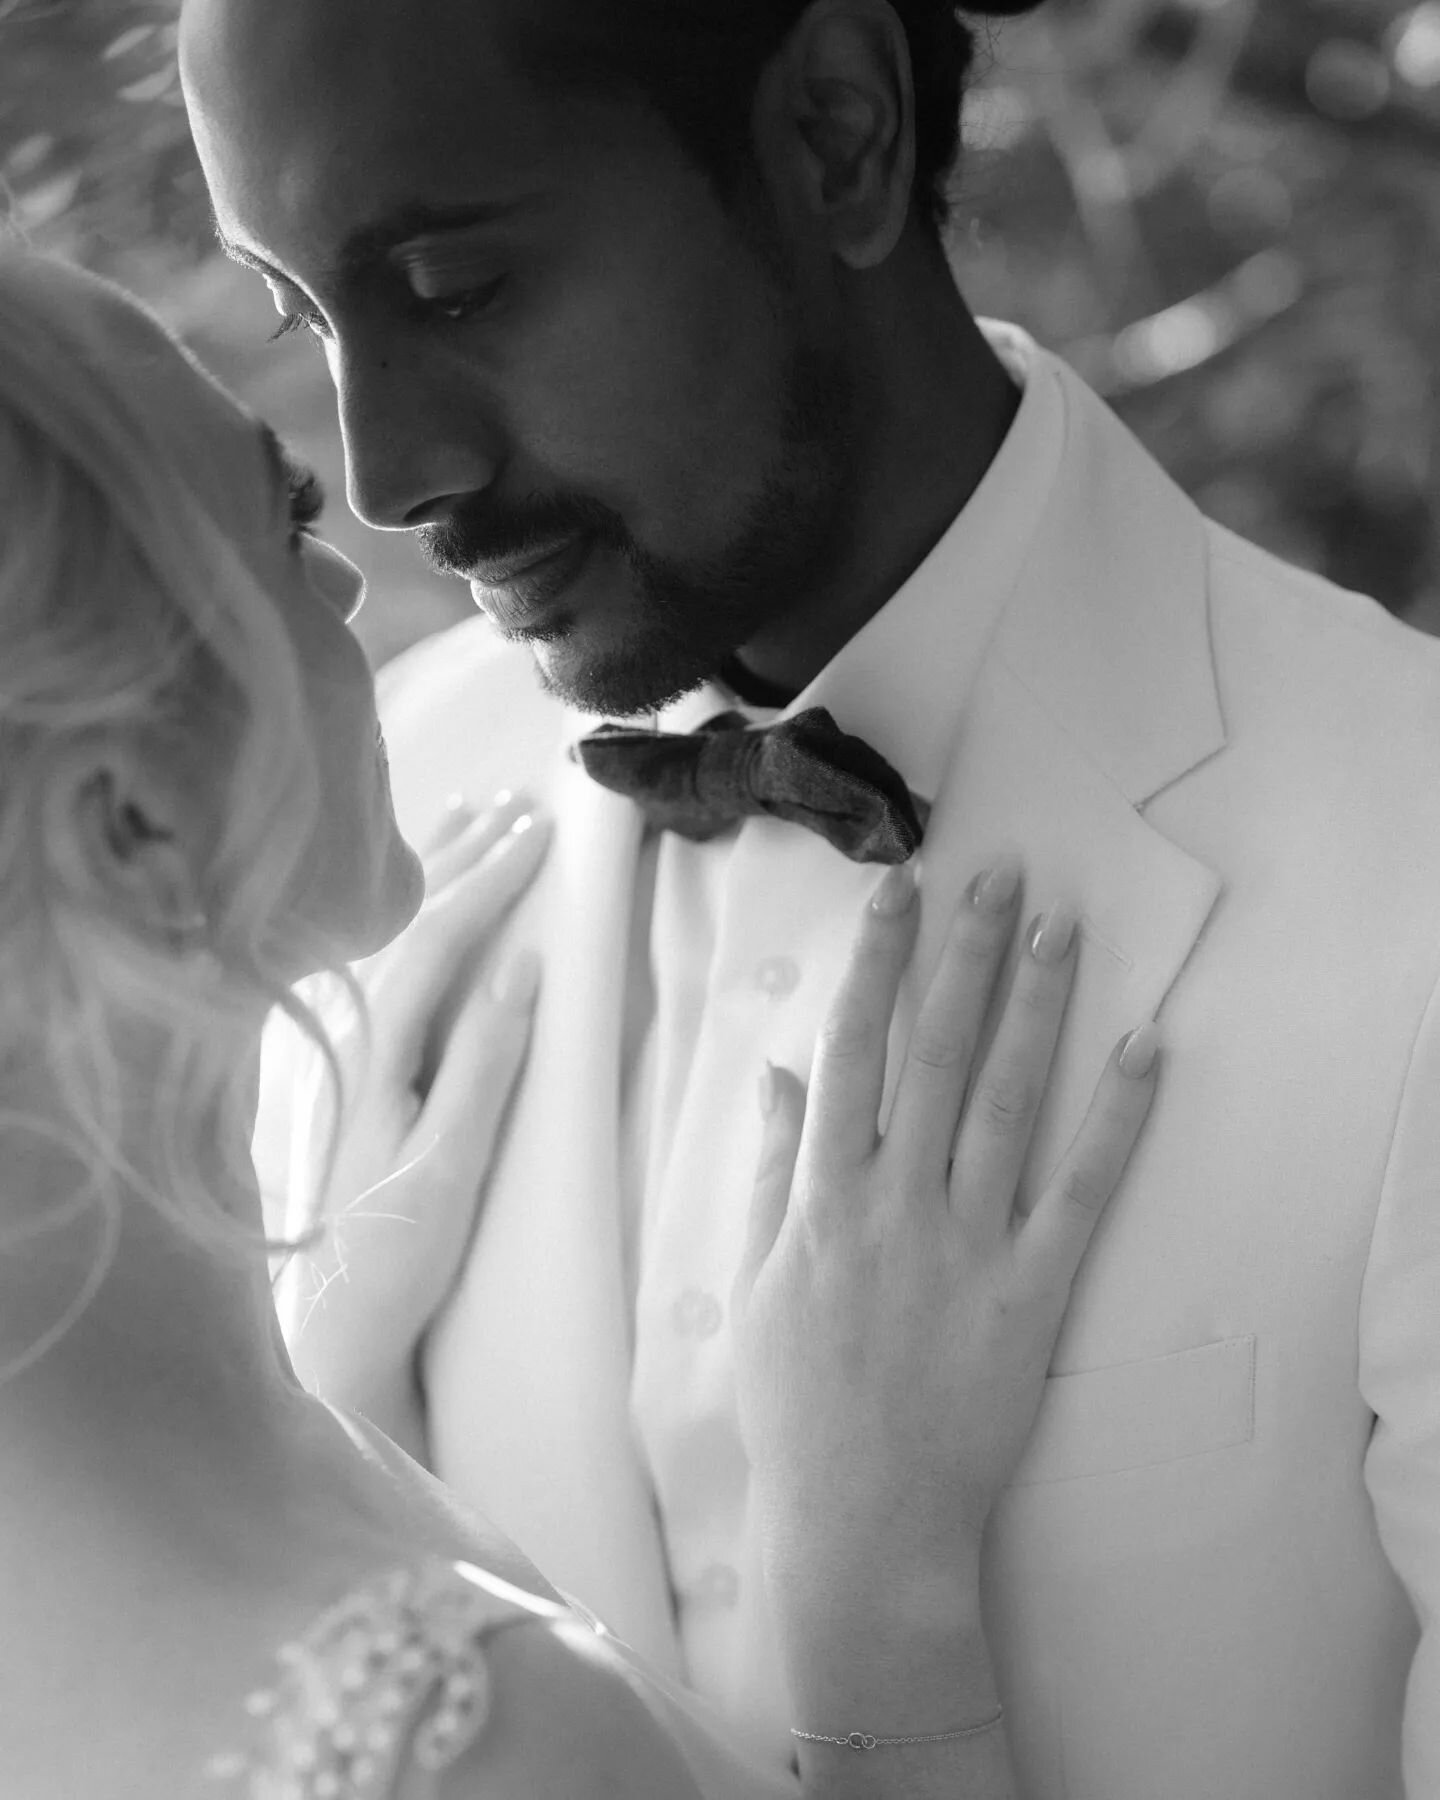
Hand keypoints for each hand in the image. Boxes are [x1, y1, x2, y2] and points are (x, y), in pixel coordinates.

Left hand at [279, 793, 549, 1415]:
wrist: (328, 1332)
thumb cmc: (395, 1256)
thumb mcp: (451, 1166)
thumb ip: (484, 1064)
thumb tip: (524, 965)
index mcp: (376, 1050)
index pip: (438, 937)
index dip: (492, 880)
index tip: (542, 833)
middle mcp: (347, 1037)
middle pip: (406, 920)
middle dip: (465, 856)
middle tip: (521, 805)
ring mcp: (342, 1052)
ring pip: (385, 934)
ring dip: (432, 873)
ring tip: (471, 818)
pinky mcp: (346, 1073)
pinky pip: (376, 962)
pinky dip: (405, 916)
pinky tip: (417, 905)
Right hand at [732, 860, 1157, 1639]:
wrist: (860, 1518)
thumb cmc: (795, 1403)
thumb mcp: (751, 1281)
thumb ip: (768, 1171)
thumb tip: (782, 1075)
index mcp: (818, 1196)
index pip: (851, 1051)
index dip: (876, 963)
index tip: (899, 892)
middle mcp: (892, 1201)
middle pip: (932, 1052)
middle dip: (963, 955)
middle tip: (995, 875)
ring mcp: (965, 1242)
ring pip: (1004, 1099)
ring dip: (1034, 1006)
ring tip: (1059, 927)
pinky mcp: (1030, 1289)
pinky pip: (1080, 1189)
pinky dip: (1114, 1116)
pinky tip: (1141, 1048)